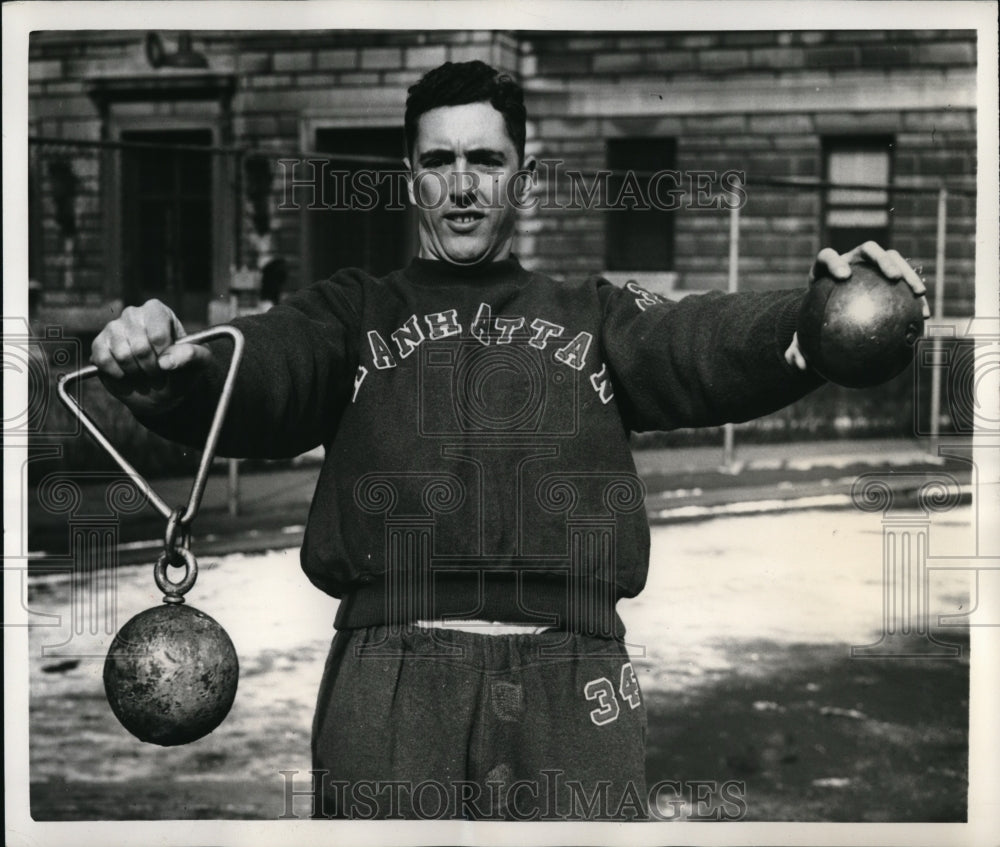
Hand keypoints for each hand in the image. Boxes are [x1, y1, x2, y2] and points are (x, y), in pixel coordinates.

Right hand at [90, 299, 211, 414]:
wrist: (161, 390)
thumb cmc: (182, 370)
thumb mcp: (200, 362)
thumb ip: (193, 356)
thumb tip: (167, 361)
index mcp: (158, 311)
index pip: (157, 333)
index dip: (163, 354)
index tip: (168, 363)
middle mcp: (133, 314)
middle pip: (139, 346)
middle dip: (150, 367)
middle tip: (157, 373)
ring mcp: (113, 328)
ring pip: (121, 354)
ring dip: (135, 372)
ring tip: (143, 373)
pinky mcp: (99, 344)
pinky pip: (103, 359)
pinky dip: (116, 373)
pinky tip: (125, 374)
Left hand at [784, 241, 929, 369]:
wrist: (831, 315)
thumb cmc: (814, 325)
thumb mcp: (803, 337)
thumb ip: (798, 348)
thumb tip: (800, 366)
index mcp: (825, 269)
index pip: (828, 257)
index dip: (835, 262)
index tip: (844, 276)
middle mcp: (851, 261)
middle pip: (868, 250)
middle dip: (883, 260)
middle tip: (893, 278)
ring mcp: (872, 265)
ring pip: (894, 260)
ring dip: (909, 273)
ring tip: (918, 293)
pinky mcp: (889, 276)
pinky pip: (906, 283)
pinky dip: (916, 298)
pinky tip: (925, 316)